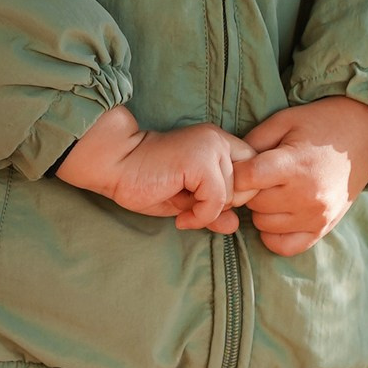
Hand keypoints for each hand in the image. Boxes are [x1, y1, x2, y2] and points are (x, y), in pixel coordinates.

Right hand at [56, 105, 249, 231]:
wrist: (115, 164)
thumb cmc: (145, 180)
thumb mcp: (186, 200)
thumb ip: (212, 209)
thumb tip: (235, 226)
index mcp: (218, 144)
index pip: (253, 173)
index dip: (237, 196)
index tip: (209, 207)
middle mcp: (219, 141)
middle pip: (250, 186)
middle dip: (226, 205)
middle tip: (195, 208)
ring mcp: (211, 148)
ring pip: (234, 195)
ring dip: (210, 212)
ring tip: (184, 209)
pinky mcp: (200, 160)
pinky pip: (217, 200)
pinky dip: (201, 216)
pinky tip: (181, 217)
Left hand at [230, 97, 367, 256]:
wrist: (364, 135)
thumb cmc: (319, 124)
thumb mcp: (284, 121)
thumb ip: (253, 142)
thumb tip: (229, 166)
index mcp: (294, 165)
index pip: (246, 180)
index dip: (235, 174)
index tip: (239, 167)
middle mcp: (306, 195)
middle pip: (253, 204)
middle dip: (250, 190)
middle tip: (261, 176)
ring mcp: (316, 216)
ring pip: (264, 225)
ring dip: (262, 210)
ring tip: (274, 190)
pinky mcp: (323, 229)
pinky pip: (285, 246)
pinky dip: (274, 234)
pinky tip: (278, 215)